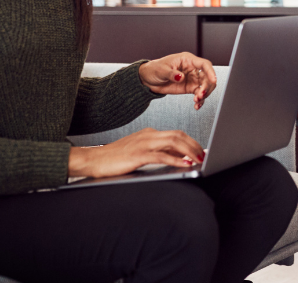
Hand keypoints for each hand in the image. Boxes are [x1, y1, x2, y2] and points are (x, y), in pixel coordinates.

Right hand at [68, 128, 203, 178]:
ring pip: (173, 142)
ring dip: (189, 150)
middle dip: (194, 145)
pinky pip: (161, 155)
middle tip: (205, 155)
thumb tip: (181, 158)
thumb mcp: (141, 153)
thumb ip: (160, 153)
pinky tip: (184, 164)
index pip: (176, 134)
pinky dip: (176, 159)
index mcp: (149, 133)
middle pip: (178, 135)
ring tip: (199, 159)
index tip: (202, 151)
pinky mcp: (137, 155)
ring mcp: (143, 144)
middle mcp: (148, 135)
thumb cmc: (115, 159)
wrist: (92, 160)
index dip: (192, 142)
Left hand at [139, 53, 217, 109]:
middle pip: (207, 77)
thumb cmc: (155, 69)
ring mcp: (192, 79)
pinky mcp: (190, 88)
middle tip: (201, 95)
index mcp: (187, 60)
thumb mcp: (162, 70)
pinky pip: (199, 94)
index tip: (213, 80)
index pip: (204, 64)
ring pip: (205, 86)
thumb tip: (181, 77)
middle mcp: (192, 69)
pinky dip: (200, 100)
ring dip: (204, 94)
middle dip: (207, 86)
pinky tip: (197, 105)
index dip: (210, 72)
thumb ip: (172, 74)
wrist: (148, 79)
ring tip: (197, 101)